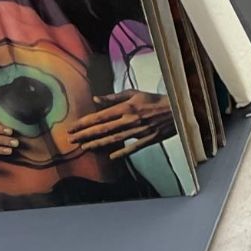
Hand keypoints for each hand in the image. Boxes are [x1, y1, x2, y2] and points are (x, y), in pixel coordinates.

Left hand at [60, 91, 176, 160]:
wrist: (179, 109)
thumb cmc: (155, 100)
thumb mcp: (135, 93)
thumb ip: (114, 97)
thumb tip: (95, 100)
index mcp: (127, 107)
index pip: (100, 116)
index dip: (84, 123)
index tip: (71, 128)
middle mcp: (131, 120)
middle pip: (103, 129)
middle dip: (84, 135)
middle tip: (71, 140)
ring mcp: (139, 131)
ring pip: (114, 140)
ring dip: (97, 144)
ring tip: (84, 148)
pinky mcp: (149, 139)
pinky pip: (132, 148)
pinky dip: (121, 153)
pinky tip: (110, 157)